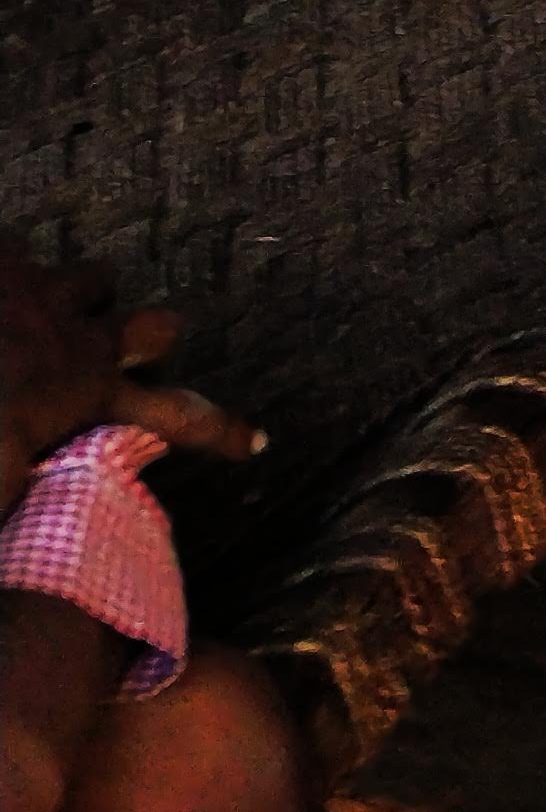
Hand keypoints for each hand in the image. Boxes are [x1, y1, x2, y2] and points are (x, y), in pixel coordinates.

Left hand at [0, 244, 261, 507]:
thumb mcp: (0, 475)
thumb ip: (27, 493)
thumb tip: (38, 561)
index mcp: (87, 392)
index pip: (175, 416)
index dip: (218, 430)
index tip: (254, 444)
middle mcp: (82, 337)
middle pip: (153, 329)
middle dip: (147, 339)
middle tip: (124, 354)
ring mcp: (44, 292)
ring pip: (93, 279)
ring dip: (80, 298)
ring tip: (57, 313)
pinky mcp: (5, 262)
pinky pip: (17, 250)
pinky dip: (10, 267)